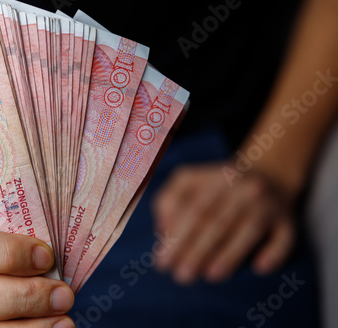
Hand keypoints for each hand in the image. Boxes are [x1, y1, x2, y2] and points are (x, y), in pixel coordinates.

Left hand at [152, 162, 295, 283]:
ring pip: (249, 229)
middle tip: (182, 276)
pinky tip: (259, 268)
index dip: (177, 236)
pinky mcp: (288, 218)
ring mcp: (269, 202)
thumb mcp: (188, 182)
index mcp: (216, 178)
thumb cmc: (216, 186)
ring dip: (229, 255)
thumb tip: (163, 231)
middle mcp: (244, 187)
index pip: (194, 208)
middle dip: (197, 250)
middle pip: (218, 220)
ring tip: (210, 276)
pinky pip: (285, 237)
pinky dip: (273, 252)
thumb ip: (169, 201)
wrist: (268, 174)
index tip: (163, 262)